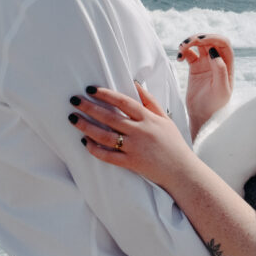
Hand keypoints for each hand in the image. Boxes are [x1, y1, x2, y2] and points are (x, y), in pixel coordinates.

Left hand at [69, 82, 194, 189]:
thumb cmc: (173, 143)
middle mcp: (140, 131)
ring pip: (105, 136)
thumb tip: (135, 83)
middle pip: (110, 117)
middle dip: (89, 107)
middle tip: (74, 100)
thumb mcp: (165, 118)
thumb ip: (149, 101)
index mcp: (148, 118)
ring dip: (86, 127)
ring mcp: (134, 148)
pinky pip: (108, 156)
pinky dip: (95, 149)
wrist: (181, 171)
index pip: (123, 102)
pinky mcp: (131, 163)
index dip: (106, 94)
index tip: (91, 89)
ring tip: (73, 119)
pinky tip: (85, 142)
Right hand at [177, 33, 233, 137]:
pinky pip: (189, 54)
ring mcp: (206, 64)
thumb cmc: (215, 106)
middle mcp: (218, 61)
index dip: (213, 37)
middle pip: (210, 40)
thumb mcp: (221, 90)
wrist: (203, 117)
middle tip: (187, 44)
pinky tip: (179, 58)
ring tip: (181, 49)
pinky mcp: (195, 68)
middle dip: (198, 38)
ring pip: (199, 45)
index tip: (201, 40)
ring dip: (189, 42)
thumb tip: (213, 51)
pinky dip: (183, 52)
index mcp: (227, 64)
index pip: (223, 43)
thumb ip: (220, 70)